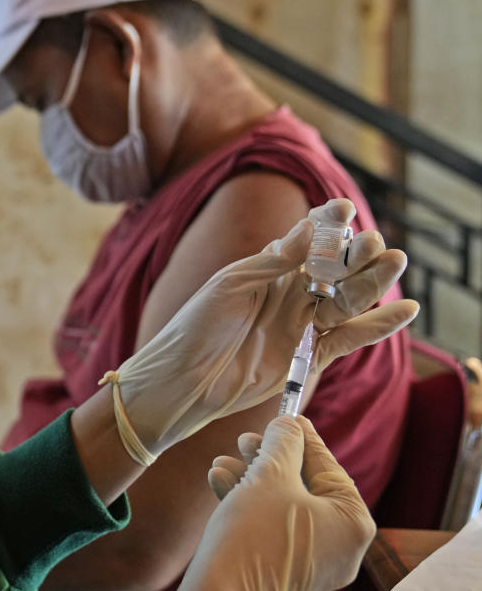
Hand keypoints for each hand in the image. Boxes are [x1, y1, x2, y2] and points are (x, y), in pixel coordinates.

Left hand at [101, 198, 417, 459]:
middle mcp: (291, 294)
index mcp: (269, 269)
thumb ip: (272, 263)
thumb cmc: (196, 326)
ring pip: (347, 300)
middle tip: (376, 242)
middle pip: (335, 270)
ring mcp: (303, 324)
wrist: (184, 380)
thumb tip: (310, 227)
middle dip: (357, 254)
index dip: (327, 226)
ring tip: (397, 262)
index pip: (307, 241)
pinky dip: (377, 327)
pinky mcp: (310, 356)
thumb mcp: (230, 286)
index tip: (344, 210)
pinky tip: (407, 312)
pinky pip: (350, 338)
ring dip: (373, 283)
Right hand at [170, 416, 375, 590]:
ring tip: (222, 462)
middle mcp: (341, 546)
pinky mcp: (285, 571)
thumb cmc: (252, 534)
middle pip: (304, 485)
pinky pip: (272, 526)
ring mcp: (314, 562)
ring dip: (251, 478)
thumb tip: (288, 424)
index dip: (301, 436)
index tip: (285, 415)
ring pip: (283, 505)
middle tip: (245, 439)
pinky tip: (220, 483)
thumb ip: (284, 442)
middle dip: (268, 458)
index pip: (328, 465)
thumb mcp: (270, 476)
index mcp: (353, 523)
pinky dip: (249, 503)